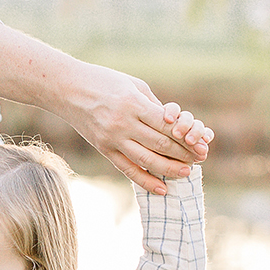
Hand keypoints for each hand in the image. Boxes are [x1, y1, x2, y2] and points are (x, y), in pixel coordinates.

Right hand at [63, 65, 214, 191]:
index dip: (187, 138)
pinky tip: (161, 188)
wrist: (67, 89)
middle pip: (160, 144)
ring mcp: (112, 139)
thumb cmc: (104, 81)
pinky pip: (127, 169)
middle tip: (200, 159)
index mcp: (133, 104)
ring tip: (186, 173)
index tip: (202, 145)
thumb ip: (153, 105)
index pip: (167, 126)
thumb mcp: (133, 85)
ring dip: (169, 169)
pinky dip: (145, 180)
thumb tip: (174, 124)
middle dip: (184, 154)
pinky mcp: (103, 149)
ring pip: (146, 160)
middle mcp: (123, 124)